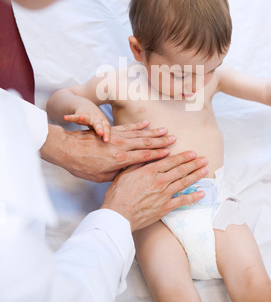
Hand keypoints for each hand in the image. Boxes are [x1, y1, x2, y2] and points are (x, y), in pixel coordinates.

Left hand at [40, 121, 177, 182]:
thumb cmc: (81, 166)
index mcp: (120, 159)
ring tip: (166, 131)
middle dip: (161, 142)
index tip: (170, 153)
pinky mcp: (110, 131)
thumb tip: (129, 174)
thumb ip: (117, 174)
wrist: (66, 149)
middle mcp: (121, 146)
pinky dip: (139, 125)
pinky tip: (147, 123)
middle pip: (146, 143)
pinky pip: (128, 127)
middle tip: (174, 139)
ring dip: (154, 133)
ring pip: (139, 133)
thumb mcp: (100, 177)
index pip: (144, 157)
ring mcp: (116, 136)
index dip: (159, 155)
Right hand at [64, 103, 110, 141]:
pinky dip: (70, 117)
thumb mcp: (100, 128)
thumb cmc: (95, 121)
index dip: (107, 134)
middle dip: (99, 128)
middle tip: (100, 133)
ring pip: (86, 117)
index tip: (106, 141)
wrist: (86, 105)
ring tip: (81, 117)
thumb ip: (102, 136)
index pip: (106, 128)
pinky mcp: (79, 114)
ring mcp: (87, 116)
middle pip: (98, 123)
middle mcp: (96, 118)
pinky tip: (65, 117)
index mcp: (103, 122)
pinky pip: (74, 116)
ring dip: (83, 118)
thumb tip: (105, 150)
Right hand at [102, 151, 208, 231]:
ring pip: (184, 182)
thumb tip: (147, 156)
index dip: (183, 156)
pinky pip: (182, 200)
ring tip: (205, 170)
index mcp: (150, 171)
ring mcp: (164, 194)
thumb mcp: (125, 173)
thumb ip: (138, 164)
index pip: (171, 161)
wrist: (119, 215)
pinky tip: (201, 193)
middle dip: (194, 163)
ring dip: (196, 175)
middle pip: (181, 170)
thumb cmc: (119, 194)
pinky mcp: (165, 207)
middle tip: (204, 159)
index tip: (193, 153)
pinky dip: (193, 197)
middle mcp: (160, 181)